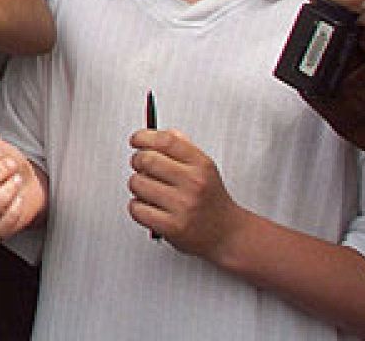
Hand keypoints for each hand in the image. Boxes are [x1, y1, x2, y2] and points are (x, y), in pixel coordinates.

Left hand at [128, 126, 245, 258]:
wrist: (228, 234)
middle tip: (141, 167)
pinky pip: (136, 208)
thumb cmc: (211, 199)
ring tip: (149, 190)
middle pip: (146, 159)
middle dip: (137, 161)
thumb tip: (160, 132)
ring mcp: (183, 206)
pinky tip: (149, 207)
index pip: (166, 140)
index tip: (136, 141)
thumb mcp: (205, 168)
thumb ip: (183, 147)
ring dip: (137, 185)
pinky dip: (137, 207)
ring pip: (137, 183)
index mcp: (201, 165)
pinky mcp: (172, 227)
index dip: (144, 137)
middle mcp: (194, 183)